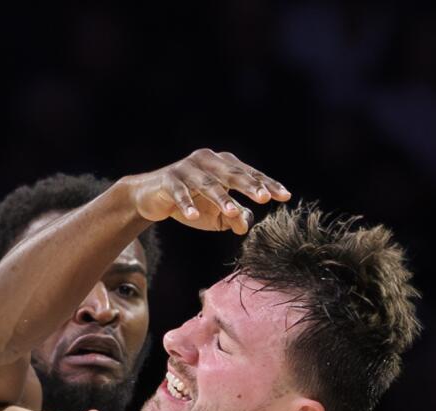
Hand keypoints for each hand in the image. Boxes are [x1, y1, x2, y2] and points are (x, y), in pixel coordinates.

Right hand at [122, 148, 289, 235]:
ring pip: (208, 184)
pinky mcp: (168, 179)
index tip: (285, 196)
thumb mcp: (215, 215)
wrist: (151, 197)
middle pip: (233, 174)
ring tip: (233, 211)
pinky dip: (186, 204)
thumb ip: (233, 218)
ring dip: (221, 198)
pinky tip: (192, 216)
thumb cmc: (190, 204)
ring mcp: (187, 168)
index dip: (268, 184)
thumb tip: (246, 225)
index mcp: (224, 164)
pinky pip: (179, 193)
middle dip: (249, 186)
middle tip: (264, 198)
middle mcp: (208, 160)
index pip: (250, 174)